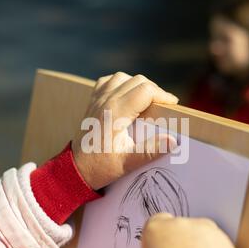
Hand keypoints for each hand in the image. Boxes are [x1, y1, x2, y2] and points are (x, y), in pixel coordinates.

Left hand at [72, 72, 178, 189]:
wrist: (75, 169)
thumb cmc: (100, 167)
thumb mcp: (127, 163)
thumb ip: (150, 150)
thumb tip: (173, 141)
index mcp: (115, 113)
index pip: (145, 90)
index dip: (162, 95)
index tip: (173, 105)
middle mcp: (105, 101)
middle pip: (137, 81)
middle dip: (154, 90)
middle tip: (163, 106)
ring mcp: (97, 100)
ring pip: (122, 77)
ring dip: (138, 84)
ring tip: (148, 100)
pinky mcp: (92, 102)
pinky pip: (107, 81)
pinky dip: (121, 83)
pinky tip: (127, 95)